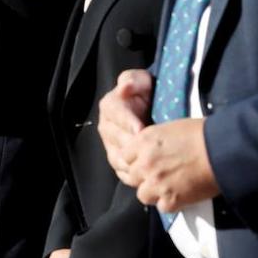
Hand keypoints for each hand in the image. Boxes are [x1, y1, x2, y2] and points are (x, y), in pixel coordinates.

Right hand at [98, 69, 152, 186]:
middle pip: (117, 140)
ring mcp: (110, 144)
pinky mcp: (117, 159)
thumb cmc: (147, 92)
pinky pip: (121, 171)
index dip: (129, 123)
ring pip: (117, 158)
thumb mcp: (141, 80)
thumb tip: (125, 87)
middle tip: (150, 152)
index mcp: (110, 106)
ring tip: (149, 167)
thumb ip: (133, 81)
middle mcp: (106, 126)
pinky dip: (132, 176)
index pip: (117, 116)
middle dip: (133, 146)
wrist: (150, 107)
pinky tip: (145, 176)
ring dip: (132, 164)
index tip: (141, 129)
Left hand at [128, 117, 219, 212]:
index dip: (134, 161)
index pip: (124, 158)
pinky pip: (162, 207)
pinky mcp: (171, 199)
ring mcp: (156, 183)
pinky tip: (180, 195)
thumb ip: (151, 143)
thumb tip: (149, 151)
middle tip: (157, 176)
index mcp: (142, 142)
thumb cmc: (199, 134)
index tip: (142, 163)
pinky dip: (170, 203)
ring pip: (143, 195)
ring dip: (153, 193)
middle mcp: (144, 163)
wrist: (220, 149)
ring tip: (167, 187)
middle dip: (142, 177)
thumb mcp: (167, 129)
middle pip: (131, 177)